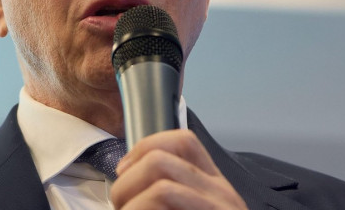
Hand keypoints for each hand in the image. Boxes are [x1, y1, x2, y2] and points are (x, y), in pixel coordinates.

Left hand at [111, 130, 247, 208]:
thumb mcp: (190, 204)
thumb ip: (174, 192)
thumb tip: (128, 182)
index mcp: (215, 186)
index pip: (184, 140)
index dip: (144, 148)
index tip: (124, 171)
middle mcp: (222, 194)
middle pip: (161, 160)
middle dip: (127, 182)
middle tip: (121, 205)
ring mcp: (221, 208)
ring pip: (161, 187)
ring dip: (131, 204)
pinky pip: (166, 200)